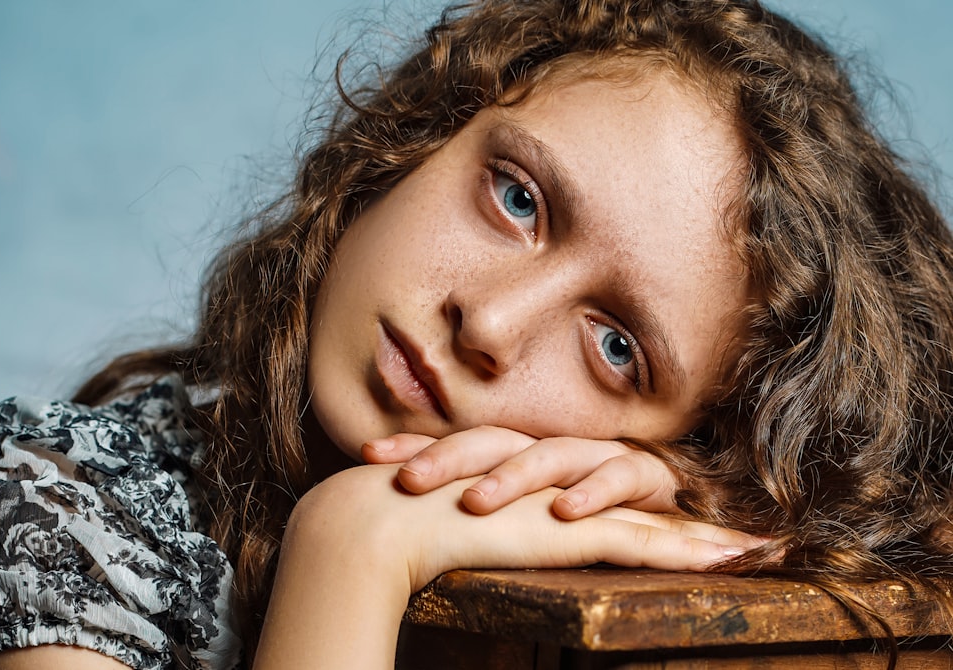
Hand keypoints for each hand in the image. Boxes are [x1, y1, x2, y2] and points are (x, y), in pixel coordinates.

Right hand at [257, 464, 758, 669]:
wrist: (378, 517)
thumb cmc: (396, 522)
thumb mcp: (434, 527)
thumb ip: (454, 527)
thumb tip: (442, 542)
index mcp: (529, 487)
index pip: (597, 495)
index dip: (640, 508)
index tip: (678, 522)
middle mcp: (556, 488)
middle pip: (640, 500)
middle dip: (692, 518)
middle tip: (746, 534)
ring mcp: (566, 504)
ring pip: (655, 519)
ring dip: (709, 536)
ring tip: (762, 550)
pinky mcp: (570, 528)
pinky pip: (646, 542)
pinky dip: (693, 551)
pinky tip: (736, 558)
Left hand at [362, 427, 677, 519]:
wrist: (673, 499)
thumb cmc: (590, 501)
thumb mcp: (528, 507)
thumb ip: (479, 506)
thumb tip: (405, 515)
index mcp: (517, 450)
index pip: (459, 442)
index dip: (415, 444)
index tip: (368, 454)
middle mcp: (550, 445)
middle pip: (493, 441)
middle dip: (448, 458)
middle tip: (408, 482)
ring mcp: (593, 453)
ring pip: (548, 455)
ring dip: (512, 478)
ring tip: (476, 502)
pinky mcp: (642, 472)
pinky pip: (617, 477)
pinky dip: (593, 494)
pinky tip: (566, 513)